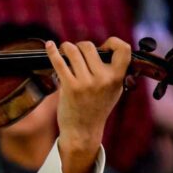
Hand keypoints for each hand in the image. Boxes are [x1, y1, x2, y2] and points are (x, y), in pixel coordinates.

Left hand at [45, 38, 131, 172]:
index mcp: (117, 78)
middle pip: (89, 47)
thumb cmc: (97, 107)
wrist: (83, 131)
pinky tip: (49, 45)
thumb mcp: (114, 90)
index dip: (113, 42)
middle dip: (81, 46)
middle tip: (77, 53)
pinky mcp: (69, 87)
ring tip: (65, 51)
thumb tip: (105, 48)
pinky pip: (59, 62)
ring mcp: (85, 83)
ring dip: (66, 48)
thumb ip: (112, 71)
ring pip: (73, 51)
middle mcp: (103, 79)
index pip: (124, 50)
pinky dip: (52, 51)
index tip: (104, 46)